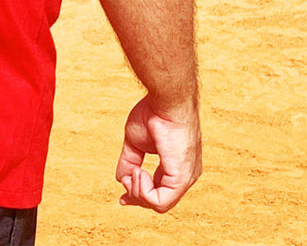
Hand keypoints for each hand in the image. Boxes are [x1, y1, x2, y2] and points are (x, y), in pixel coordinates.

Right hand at [115, 95, 201, 212]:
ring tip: (135, 169)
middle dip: (136, 195)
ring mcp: (185, 178)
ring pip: (158, 205)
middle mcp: (185, 176)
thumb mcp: (136, 141)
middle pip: (158, 201)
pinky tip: (139, 171)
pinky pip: (159, 202)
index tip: (122, 196)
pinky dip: (142, 191)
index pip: (159, 192)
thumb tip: (121, 179)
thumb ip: (129, 161)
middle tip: (125, 178)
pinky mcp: (181, 178)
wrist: (165, 102)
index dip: (138, 195)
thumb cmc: (154, 113)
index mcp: (177, 166)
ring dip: (138, 191)